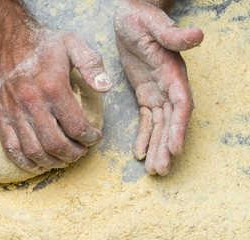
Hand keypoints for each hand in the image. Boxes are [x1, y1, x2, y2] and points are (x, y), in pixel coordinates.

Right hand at [0, 27, 111, 173]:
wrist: (6, 41)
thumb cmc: (42, 45)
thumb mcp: (73, 43)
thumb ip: (92, 64)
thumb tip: (106, 87)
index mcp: (53, 87)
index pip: (76, 126)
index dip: (90, 137)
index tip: (96, 137)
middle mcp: (32, 103)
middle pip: (56, 144)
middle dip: (74, 154)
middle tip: (82, 151)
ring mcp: (14, 112)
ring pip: (35, 151)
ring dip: (54, 161)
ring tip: (65, 159)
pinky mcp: (0, 117)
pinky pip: (11, 148)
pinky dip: (26, 163)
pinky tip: (39, 165)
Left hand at [114, 0, 203, 174]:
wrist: (128, 16)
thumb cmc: (140, 17)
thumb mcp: (153, 24)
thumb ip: (173, 35)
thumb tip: (198, 35)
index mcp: (173, 72)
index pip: (181, 104)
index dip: (179, 127)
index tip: (175, 149)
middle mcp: (169, 85)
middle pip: (171, 121)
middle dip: (166, 146)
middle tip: (160, 170)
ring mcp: (158, 91)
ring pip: (160, 124)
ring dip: (157, 146)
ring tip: (153, 169)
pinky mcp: (145, 92)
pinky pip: (147, 118)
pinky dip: (144, 135)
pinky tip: (140, 152)